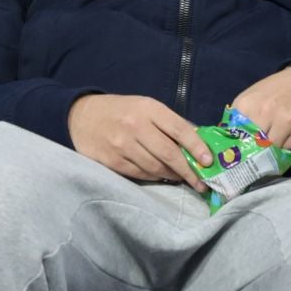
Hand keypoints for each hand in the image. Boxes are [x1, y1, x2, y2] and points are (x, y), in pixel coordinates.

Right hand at [68, 94, 212, 188]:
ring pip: (156, 167)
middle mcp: (136, 126)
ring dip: (173, 175)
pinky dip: (154, 177)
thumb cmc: (122, 111)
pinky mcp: (112, 161)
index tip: (209, 161)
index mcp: (149, 108)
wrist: (82, 116)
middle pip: (169, 153)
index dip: (196, 146)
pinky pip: (140, 174)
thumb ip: (170, 123)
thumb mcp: (146, 107)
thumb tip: (199, 143)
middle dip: (189, 171)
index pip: (179, 129)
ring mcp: (122, 145)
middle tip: (202, 183)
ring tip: (182, 178)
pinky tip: (162, 176)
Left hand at [229, 64, 290, 151]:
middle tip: (261, 148)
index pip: (237, 137)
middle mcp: (267, 113)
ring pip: (273, 151)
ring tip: (278, 138)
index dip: (240, 145)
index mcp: (249, 105)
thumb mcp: (252, 96)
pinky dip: (289, 146)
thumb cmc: (277, 90)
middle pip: (255, 147)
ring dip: (275, 149)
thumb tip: (228, 139)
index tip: (243, 149)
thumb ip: (239, 117)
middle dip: (257, 150)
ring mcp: (287, 123)